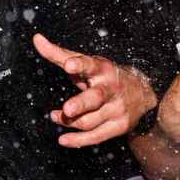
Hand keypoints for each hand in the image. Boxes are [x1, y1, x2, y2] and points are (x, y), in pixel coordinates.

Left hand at [33, 33, 156, 146]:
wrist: (143, 93)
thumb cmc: (104, 75)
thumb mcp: (85, 62)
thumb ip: (59, 53)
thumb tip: (36, 39)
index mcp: (102, 69)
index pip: (90, 65)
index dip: (79, 65)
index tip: (69, 65)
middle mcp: (111, 89)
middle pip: (95, 98)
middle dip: (81, 104)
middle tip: (67, 109)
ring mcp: (116, 109)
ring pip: (89, 120)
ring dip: (69, 122)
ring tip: (55, 116)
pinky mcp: (118, 126)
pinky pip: (96, 136)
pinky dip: (78, 140)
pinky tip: (64, 140)